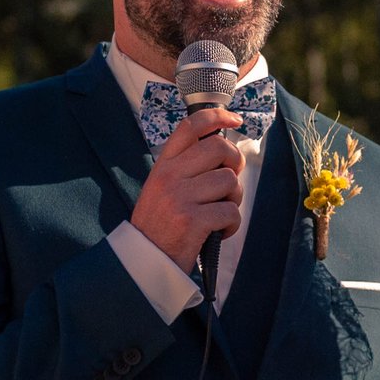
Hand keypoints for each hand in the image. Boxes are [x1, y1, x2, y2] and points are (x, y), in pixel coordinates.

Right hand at [129, 108, 243, 267]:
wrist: (143, 262)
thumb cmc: (159, 226)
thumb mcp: (163, 189)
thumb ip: (187, 169)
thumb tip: (223, 153)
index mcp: (163, 166)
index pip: (190, 127)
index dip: (217, 117)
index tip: (234, 120)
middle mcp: (170, 177)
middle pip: (219, 148)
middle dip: (235, 163)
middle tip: (229, 182)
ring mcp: (180, 198)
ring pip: (229, 181)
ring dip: (234, 198)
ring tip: (220, 212)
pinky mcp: (192, 220)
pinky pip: (230, 211)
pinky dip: (232, 224)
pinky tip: (219, 231)